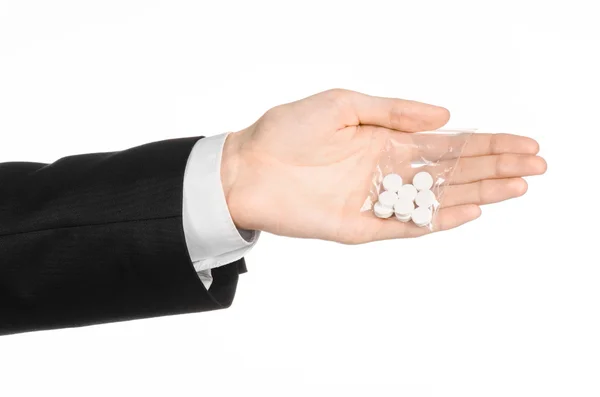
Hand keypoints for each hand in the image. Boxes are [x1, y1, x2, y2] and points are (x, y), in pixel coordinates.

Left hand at [221, 89, 546, 243]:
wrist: (247, 167)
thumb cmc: (288, 129)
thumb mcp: (344, 104)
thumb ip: (394, 111)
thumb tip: (444, 114)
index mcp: (386, 141)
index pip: (447, 144)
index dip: (486, 144)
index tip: (523, 143)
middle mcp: (388, 172)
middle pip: (452, 172)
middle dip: (495, 167)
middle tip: (537, 166)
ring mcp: (376, 200)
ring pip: (436, 199)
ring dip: (478, 192)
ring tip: (517, 187)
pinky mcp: (360, 226)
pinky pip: (405, 225)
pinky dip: (437, 219)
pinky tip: (469, 209)